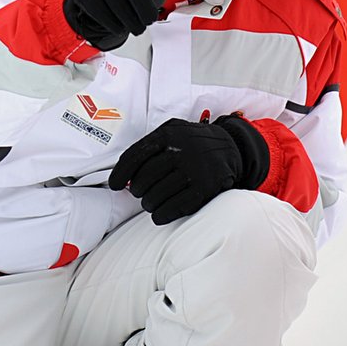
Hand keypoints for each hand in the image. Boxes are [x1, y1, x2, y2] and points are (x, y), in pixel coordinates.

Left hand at [109, 114, 268, 224]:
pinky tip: (159, 214)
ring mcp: (193, 172)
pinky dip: (162, 215)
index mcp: (168, 135)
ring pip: (155, 197)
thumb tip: (127, 173)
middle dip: (138, 191)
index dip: (120, 174)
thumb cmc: (194, 142)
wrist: (231, 147)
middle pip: (143, 181)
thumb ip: (150, 145)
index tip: (115, 185)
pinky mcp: (203, 189)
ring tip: (151, 202)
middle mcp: (180, 152)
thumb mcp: (173, 130)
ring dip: (149, 204)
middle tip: (141, 193)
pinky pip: (173, 208)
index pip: (134, 157)